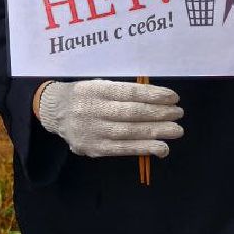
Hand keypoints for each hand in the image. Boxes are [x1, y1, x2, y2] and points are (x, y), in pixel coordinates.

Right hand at [35, 79, 183, 157]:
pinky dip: (144, 148)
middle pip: (131, 113)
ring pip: (129, 132)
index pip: (128, 93)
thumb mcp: (99, 85)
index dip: (153, 95)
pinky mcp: (93, 148)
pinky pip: (122, 149)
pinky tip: (161, 147)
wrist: (54, 112)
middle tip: (178, 114)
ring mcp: (91, 131)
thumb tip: (157, 100)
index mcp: (94, 89)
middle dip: (159, 114)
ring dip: (156, 132)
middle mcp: (91, 109)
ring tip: (176, 130)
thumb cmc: (84, 95)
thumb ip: (123, 92)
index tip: (173, 97)